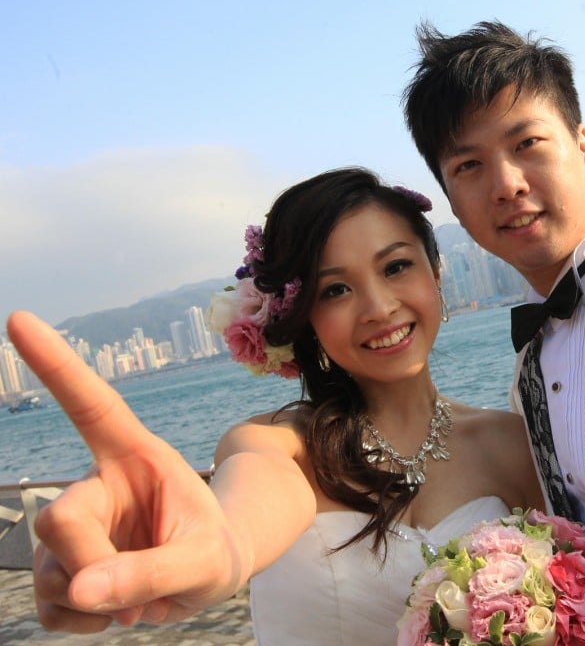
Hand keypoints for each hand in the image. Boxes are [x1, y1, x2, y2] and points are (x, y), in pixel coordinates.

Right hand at [7, 311, 248, 632]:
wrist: (213, 577)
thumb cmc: (216, 551)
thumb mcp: (205, 564)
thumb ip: (151, 573)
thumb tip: (80, 590)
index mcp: (136, 458)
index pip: (92, 405)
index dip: (56, 365)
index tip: (20, 318)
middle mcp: (98, 485)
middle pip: (58, 519)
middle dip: (90, 563)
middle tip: (131, 592)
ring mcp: (78, 527)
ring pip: (47, 567)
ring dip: (87, 599)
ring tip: (135, 600)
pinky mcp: (66, 567)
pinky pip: (50, 604)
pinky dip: (79, 621)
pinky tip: (111, 614)